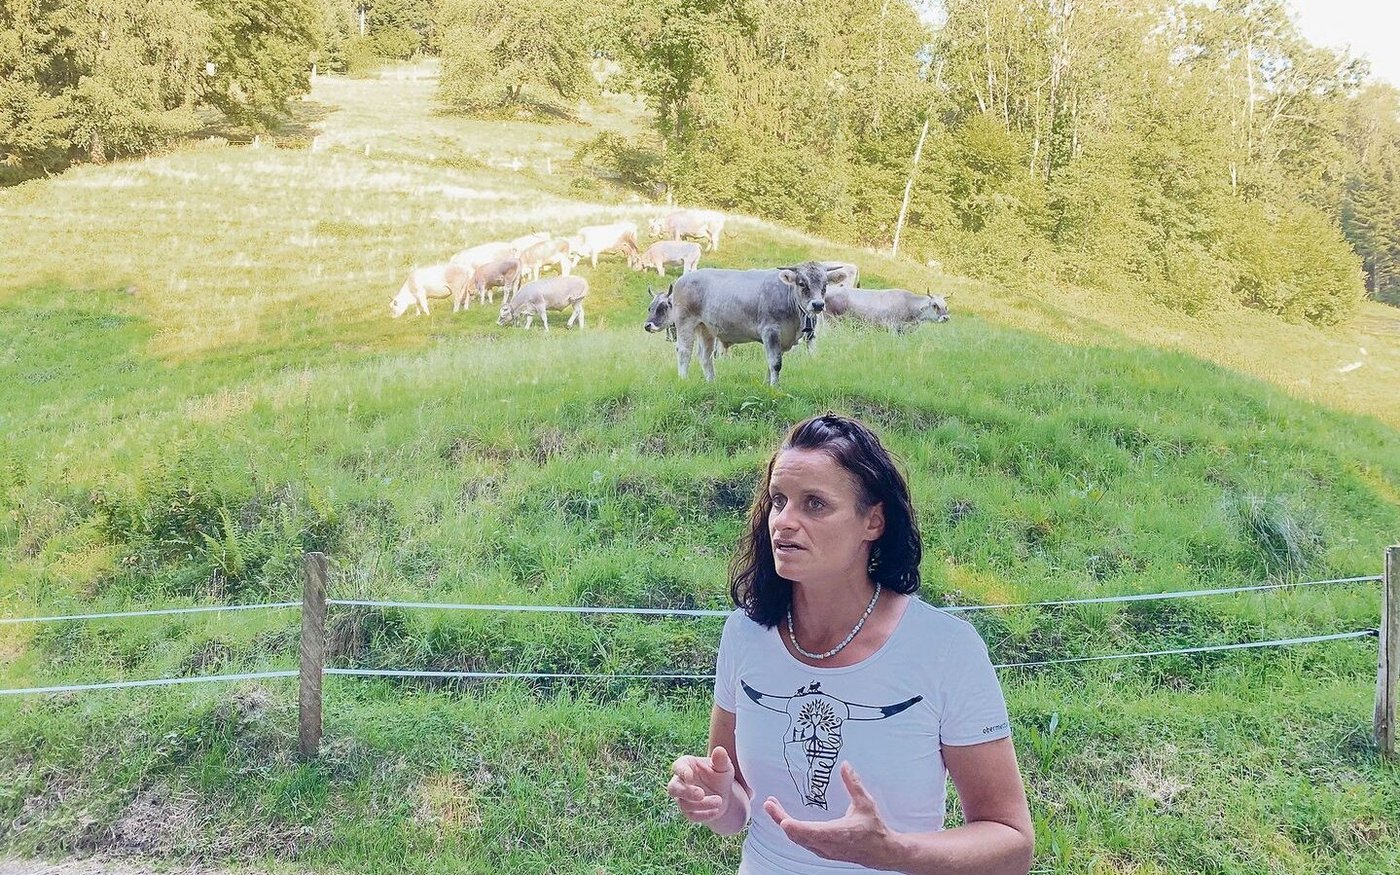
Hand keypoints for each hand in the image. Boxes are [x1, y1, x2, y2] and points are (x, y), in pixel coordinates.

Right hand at [668, 746, 736, 823]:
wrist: (724, 793)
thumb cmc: (720, 774)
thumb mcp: (724, 767)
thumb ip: (721, 760)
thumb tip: (720, 750)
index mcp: (686, 765)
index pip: (678, 767)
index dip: (681, 772)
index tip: (689, 776)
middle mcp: (680, 782)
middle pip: (673, 789)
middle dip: (686, 792)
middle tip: (701, 794)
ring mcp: (683, 798)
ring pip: (684, 804)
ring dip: (702, 804)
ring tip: (719, 800)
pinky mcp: (689, 812)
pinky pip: (691, 816)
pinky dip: (704, 815)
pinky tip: (716, 811)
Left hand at [764, 762, 894, 867]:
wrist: (882, 852)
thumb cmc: (874, 828)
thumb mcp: (865, 803)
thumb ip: (854, 784)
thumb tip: (845, 765)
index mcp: (838, 833)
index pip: (812, 832)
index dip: (796, 828)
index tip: (783, 820)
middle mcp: (828, 845)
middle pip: (798, 835)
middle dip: (780, 819)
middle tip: (769, 804)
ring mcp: (825, 851)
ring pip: (798, 839)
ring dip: (784, 824)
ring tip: (773, 807)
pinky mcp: (824, 852)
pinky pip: (803, 842)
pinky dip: (793, 831)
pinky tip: (786, 821)